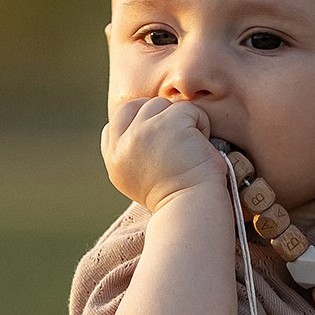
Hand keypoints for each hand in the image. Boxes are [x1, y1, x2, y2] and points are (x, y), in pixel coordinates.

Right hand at [102, 96, 220, 211]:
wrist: (191, 209)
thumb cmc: (176, 198)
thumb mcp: (138, 179)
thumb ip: (130, 152)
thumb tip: (138, 127)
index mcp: (113, 158)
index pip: (118, 119)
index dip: (141, 122)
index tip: (159, 141)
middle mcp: (122, 144)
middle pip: (139, 107)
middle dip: (160, 118)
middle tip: (177, 145)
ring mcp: (143, 131)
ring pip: (161, 105)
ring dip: (181, 120)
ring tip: (189, 147)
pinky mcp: (168, 124)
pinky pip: (187, 109)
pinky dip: (201, 124)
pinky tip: (200, 146)